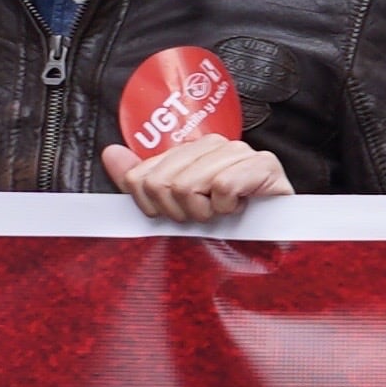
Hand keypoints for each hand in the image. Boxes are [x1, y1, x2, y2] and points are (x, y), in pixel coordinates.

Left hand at [99, 131, 288, 222]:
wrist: (275, 242)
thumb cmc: (227, 224)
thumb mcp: (177, 205)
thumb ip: (141, 179)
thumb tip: (110, 152)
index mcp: (191, 150)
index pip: (143, 176)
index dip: (153, 206)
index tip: (179, 213)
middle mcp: (216, 144)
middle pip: (163, 182)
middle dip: (181, 211)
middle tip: (205, 215)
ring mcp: (242, 152)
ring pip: (190, 185)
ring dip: (206, 212)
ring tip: (224, 212)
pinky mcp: (265, 165)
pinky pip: (222, 187)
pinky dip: (228, 207)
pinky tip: (240, 208)